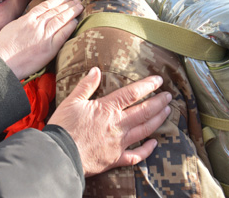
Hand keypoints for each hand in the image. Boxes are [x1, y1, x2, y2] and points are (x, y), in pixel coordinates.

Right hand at [0, 0, 82, 79]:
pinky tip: (76, 22)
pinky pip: (63, 34)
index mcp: (27, 19)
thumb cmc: (3, 47)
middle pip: (56, 11)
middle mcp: (37, 25)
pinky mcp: (49, 48)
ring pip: (61, 19)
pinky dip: (70, 27)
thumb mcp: (11, 27)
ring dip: (72, 12)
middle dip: (68, 4)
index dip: (57, 1)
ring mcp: (44, 36)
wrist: (3, 62)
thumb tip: (30, 18)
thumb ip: (23, 21)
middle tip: (76, 0)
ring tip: (79, 7)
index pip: (46, 6)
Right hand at [48, 67, 171, 176]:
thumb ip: (86, 85)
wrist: (60, 153)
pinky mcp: (115, 158)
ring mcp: (119, 143)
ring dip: (158, 120)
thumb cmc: (64, 126)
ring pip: (145, 130)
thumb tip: (95, 70)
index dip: (147, 86)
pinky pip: (136, 155)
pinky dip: (147, 150)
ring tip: (167, 112)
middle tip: (169, 96)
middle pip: (144, 111)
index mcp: (107, 109)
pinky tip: (154, 144)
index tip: (159, 80)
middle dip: (159, 102)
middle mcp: (118, 125)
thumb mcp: (72, 101)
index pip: (132, 94)